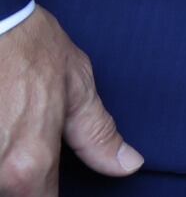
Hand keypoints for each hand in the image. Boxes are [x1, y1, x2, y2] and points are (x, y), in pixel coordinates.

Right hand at [0, 7, 141, 194]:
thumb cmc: (30, 48)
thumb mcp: (76, 88)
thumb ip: (98, 136)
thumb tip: (128, 165)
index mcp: (29, 163)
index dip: (51, 195)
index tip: (53, 184)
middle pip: (14, 194)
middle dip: (23, 178)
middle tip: (26, 131)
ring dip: (6, 165)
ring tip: (12, 122)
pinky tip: (2, 123)